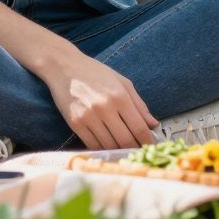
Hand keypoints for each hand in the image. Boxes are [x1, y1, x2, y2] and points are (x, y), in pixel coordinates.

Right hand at [40, 50, 158, 149]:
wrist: (64, 67)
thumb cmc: (95, 73)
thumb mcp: (122, 82)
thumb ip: (140, 105)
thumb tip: (154, 124)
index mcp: (120, 96)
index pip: (139, 127)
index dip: (148, 141)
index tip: (151, 146)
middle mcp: (105, 108)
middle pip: (125, 140)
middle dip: (135, 149)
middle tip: (139, 151)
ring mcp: (88, 117)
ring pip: (109, 145)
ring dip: (119, 151)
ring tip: (124, 150)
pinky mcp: (75, 124)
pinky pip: (92, 145)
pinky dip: (102, 149)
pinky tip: (107, 146)